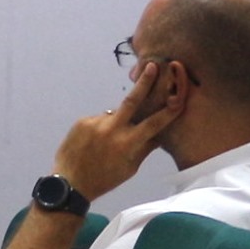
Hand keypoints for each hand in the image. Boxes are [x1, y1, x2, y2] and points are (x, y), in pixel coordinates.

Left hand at [50, 61, 184, 198]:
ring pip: (114, 115)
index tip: (180, 95)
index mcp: (127, 144)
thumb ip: (144, 147)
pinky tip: (93, 142)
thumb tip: (161, 132)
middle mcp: (112, 129)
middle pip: (132, 100)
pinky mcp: (82, 121)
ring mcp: (95, 123)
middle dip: (145, 82)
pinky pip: (98, 120)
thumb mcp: (130, 168)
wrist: (70, 183)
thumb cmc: (105, 178)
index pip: (154, 123)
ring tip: (105, 143)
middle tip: (153, 65)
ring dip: (116, 123)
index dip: (169, 109)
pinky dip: (101, 127)